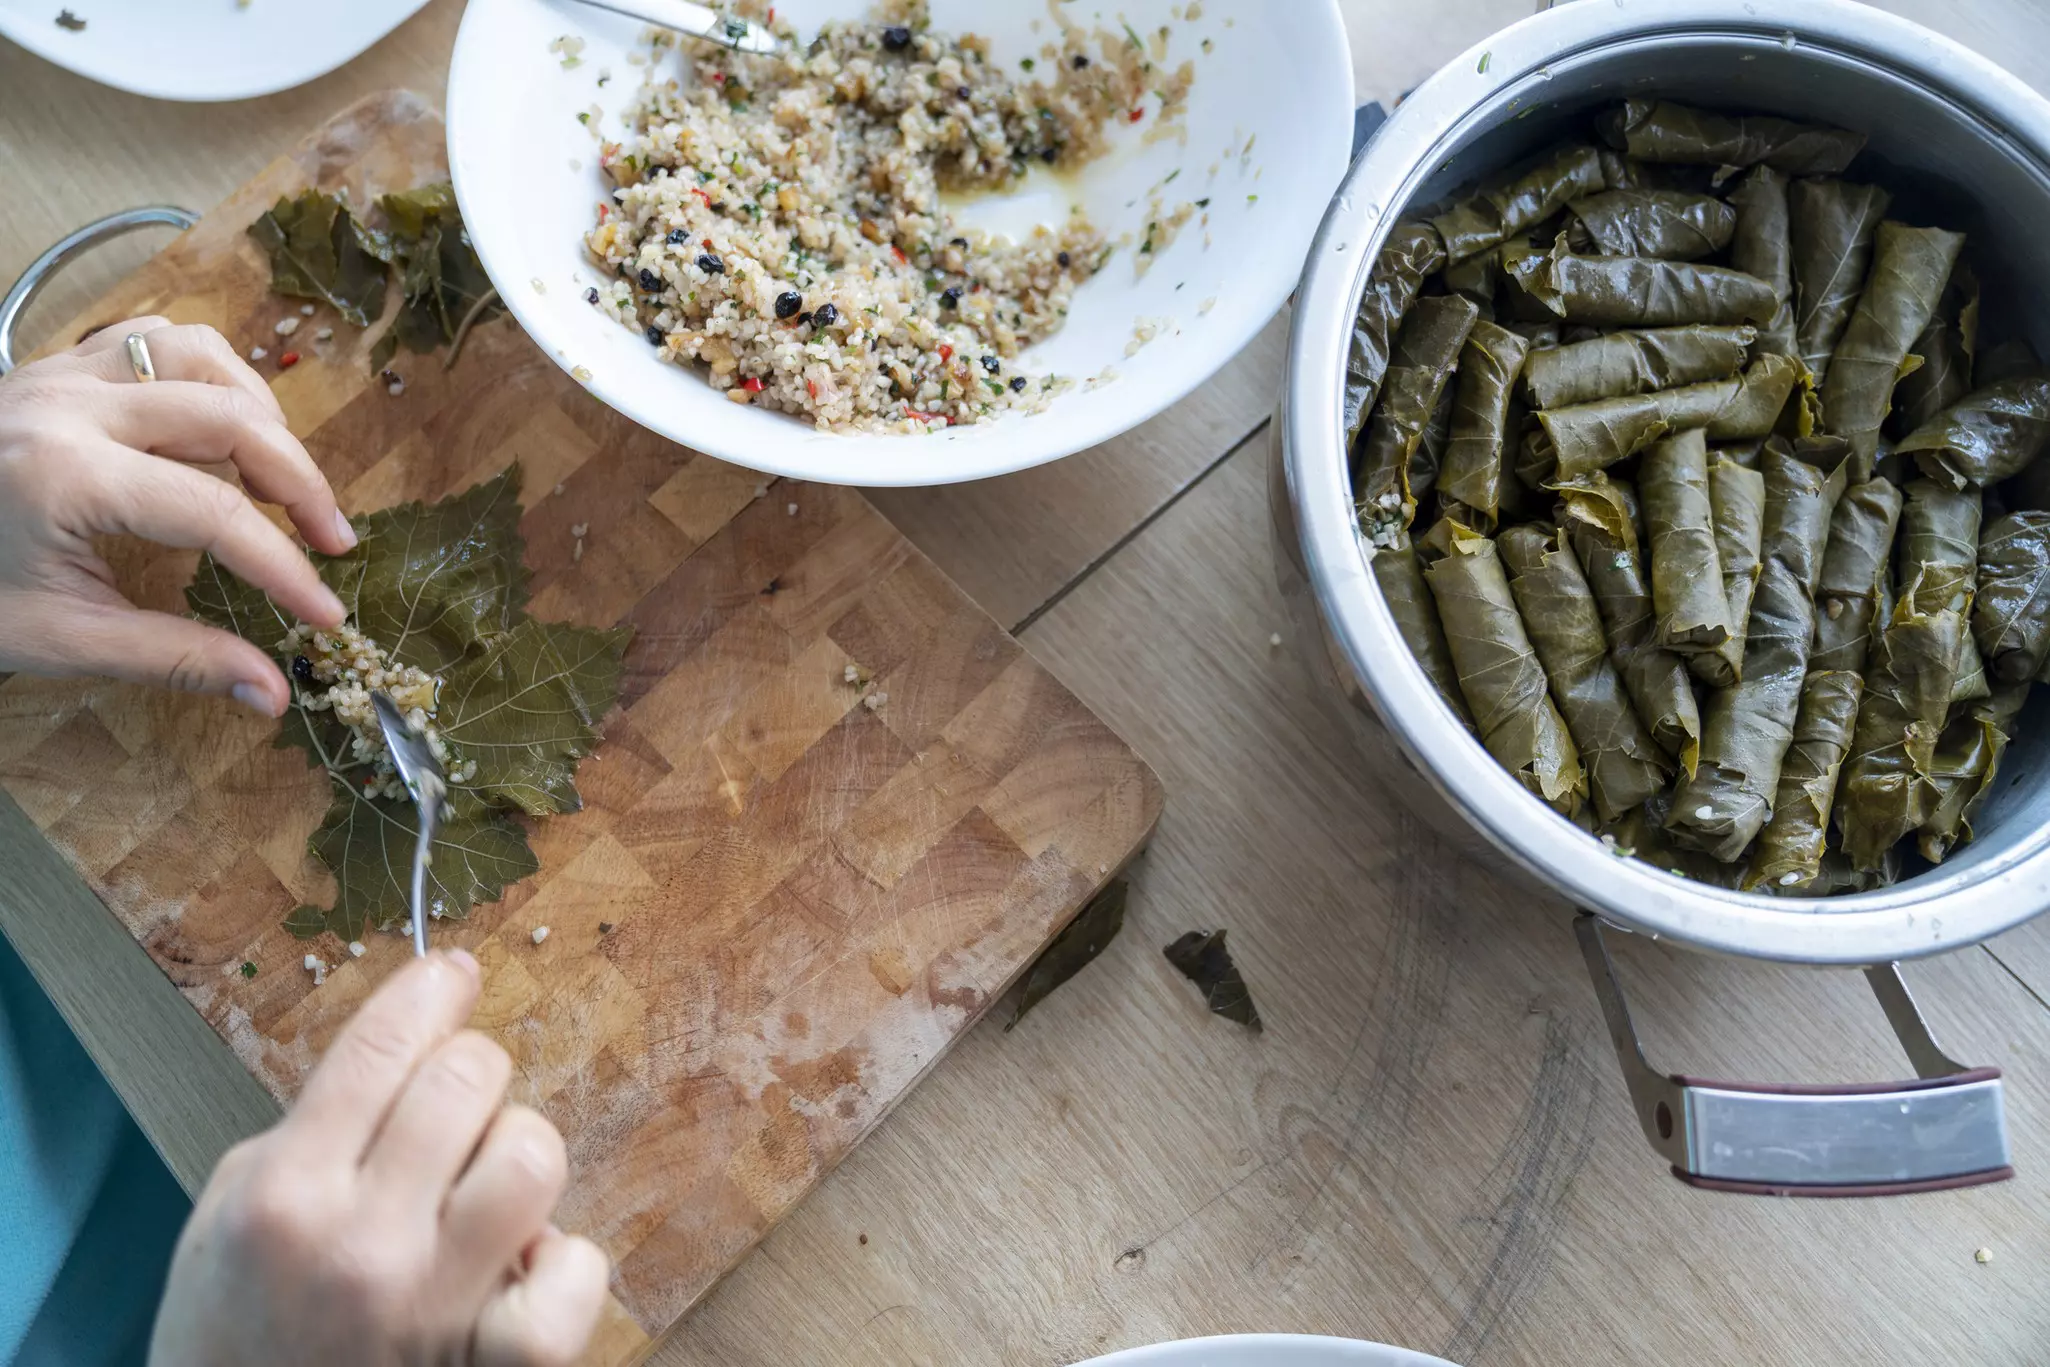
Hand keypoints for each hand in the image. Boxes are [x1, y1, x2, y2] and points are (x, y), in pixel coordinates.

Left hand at [0, 317, 354, 716]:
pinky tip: (224, 427)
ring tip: (280, 480)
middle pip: (231, 420)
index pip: (215, 513)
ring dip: (262, 417)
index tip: (326, 614)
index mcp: (66, 477)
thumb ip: (175, 658)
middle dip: (300, 485)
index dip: (285, 567)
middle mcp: (72, 406)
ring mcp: (64, 372)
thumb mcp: (61, 639)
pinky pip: (159, 340)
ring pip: (204, 359)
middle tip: (332, 542)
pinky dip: (211, 376)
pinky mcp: (61, 363)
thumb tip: (273, 693)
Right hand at [147, 950, 609, 1366]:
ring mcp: (435, 1307)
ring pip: (531, 1155)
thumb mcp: (229, 1213)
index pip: (385, 1044)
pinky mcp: (495, 1364)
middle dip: (468, 1073)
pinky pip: (576, 1272)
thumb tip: (414, 1035)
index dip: (431, 990)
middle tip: (451, 1106)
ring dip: (513, 1153)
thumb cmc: (234, 1330)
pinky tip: (521, 1266)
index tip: (450, 975)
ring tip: (478, 1188)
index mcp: (285, 1194)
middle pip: (470, 1079)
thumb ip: (315, 1125)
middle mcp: (362, 1246)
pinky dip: (564, 1262)